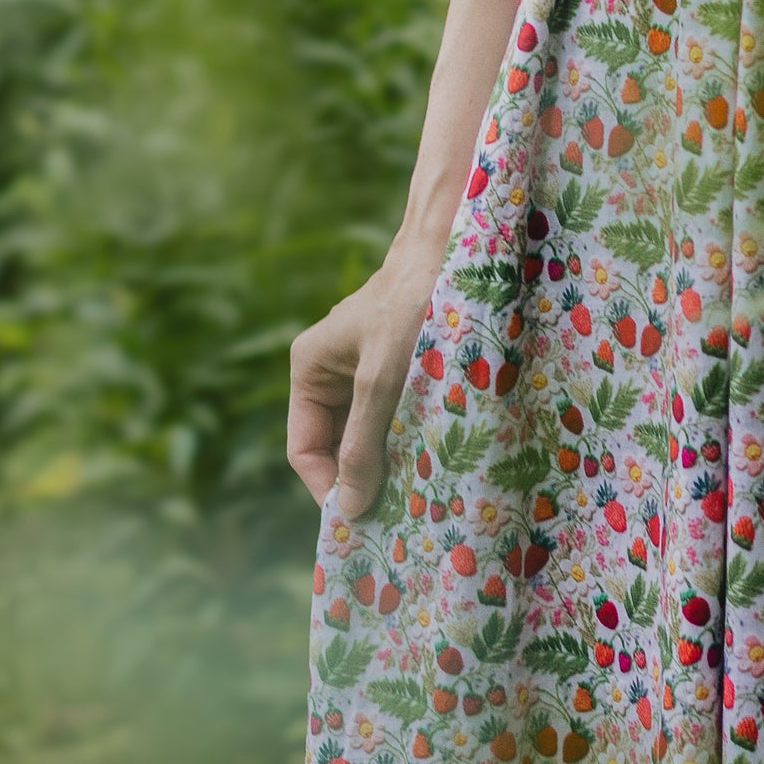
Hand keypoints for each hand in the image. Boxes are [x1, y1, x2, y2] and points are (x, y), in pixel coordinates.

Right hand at [288, 242, 444, 515]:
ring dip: (390, 457)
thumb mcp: (382, 379)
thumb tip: (348, 509)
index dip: (329, 486)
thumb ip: (363, 444)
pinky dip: (409, 434)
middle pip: (338, 442)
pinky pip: (395, 412)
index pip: (304, 449)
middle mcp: (331, 370)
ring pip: (370, 430)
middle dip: (363, 475)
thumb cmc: (413, 303)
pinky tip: (433, 455)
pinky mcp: (400, 363)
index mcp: (310, 369)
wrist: (459, 244)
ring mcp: (366, 366)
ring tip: (417, 489)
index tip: (362, 519)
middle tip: (396, 513)